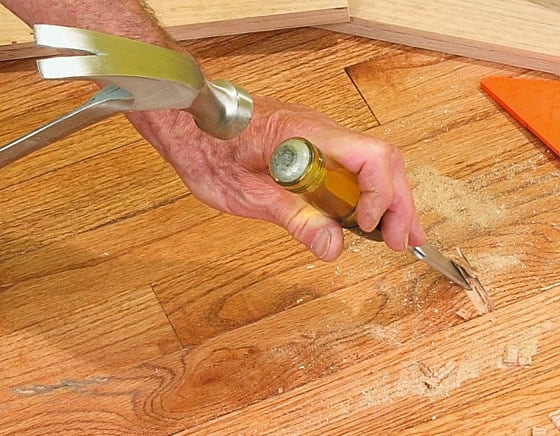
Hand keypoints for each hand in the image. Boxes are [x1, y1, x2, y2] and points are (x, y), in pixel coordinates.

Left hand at [128, 95, 425, 260]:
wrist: (188, 123)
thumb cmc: (208, 150)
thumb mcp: (247, 194)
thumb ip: (294, 217)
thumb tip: (333, 247)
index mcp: (307, 135)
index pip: (370, 156)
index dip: (378, 194)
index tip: (365, 227)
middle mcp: (321, 131)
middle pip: (382, 161)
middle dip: (398, 203)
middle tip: (401, 241)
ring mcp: (320, 136)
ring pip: (373, 163)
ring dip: (390, 199)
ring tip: (399, 234)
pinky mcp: (313, 146)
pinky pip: (352, 166)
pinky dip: (368, 193)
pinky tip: (369, 217)